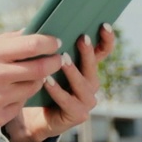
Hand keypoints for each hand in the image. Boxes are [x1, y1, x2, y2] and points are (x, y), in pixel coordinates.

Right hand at [0, 32, 62, 135]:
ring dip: (38, 80)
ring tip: (33, 75)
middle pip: (39, 69)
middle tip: (58, 59)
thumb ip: (3, 42)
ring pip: (32, 88)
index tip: (56, 42)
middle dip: (54, 62)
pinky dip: (19, 97)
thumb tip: (30, 32)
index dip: (49, 43)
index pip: (31, 45)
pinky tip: (11, 93)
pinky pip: (19, 105)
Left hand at [5, 24, 115, 141]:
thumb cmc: (42, 84)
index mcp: (87, 68)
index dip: (107, 39)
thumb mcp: (48, 63)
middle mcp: (91, 83)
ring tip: (62, 60)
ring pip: (82, 84)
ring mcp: (87, 100)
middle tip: (82, 38)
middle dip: (88, 52)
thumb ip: (51, 49)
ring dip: (72, 71)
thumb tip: (42, 26)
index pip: (103, 51)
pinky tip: (46, 80)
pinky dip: (57, 90)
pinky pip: (67, 101)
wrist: (35, 117)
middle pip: (93, 65)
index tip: (104, 25)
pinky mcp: (78, 115)